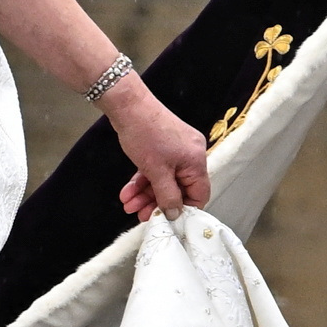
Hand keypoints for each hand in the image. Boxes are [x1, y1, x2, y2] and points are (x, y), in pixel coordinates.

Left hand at [105, 83, 216, 218]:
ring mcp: (176, 151)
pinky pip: (155, 170)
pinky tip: (127, 193)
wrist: (127, 106)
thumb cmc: (145, 134)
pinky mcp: (162, 147)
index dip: (184, 210)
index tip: (167, 220)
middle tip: (141, 215)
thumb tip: (175, 214)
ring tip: (128, 205)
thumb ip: (167, 195)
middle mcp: (190, 156)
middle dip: (157, 202)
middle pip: (178, 189)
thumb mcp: (156, 171)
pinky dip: (142, 181)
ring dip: (145, 194)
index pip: (199, 195)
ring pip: (163, 180)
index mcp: (196, 161)